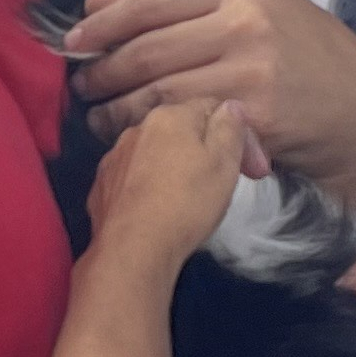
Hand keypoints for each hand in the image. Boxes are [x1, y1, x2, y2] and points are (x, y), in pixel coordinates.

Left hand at [66, 0, 355, 194]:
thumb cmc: (298, 52)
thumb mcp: (245, 11)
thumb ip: (172, 5)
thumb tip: (96, 2)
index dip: (105, 23)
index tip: (74, 41)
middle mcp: (244, 19)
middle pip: (149, 47)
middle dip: (104, 70)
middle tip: (83, 85)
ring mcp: (251, 66)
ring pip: (159, 89)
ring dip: (117, 107)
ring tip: (99, 115)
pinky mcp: (255, 112)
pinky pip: (185, 121)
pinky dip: (150, 130)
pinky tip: (134, 135)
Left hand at [85, 100, 252, 270]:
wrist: (133, 250)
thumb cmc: (187, 204)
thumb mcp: (224, 163)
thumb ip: (229, 128)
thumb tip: (230, 106)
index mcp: (170, 116)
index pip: (212, 108)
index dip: (239, 136)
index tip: (254, 170)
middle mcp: (136, 129)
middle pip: (180, 131)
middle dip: (205, 152)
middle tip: (223, 185)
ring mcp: (114, 158)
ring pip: (154, 155)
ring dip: (174, 169)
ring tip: (188, 201)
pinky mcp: (101, 187)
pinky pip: (132, 179)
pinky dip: (148, 188)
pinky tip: (157, 210)